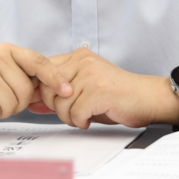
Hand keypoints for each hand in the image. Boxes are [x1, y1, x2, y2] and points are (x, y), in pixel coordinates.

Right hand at [0, 42, 72, 121]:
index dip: (54, 78)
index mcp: (6, 50)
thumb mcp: (1, 70)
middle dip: (16, 103)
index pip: (38, 62)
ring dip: (1, 109)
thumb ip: (24, 75)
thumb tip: (55, 87)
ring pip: (11, 104)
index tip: (66, 91)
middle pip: (25, 91)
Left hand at [30, 48, 176, 128]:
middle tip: (73, 112)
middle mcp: (82, 62)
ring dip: (69, 118)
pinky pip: (75, 114)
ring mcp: (90, 75)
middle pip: (48, 89)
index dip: (44, 92)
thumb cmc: (117, 95)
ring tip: (83, 117)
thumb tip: (32, 102)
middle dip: (56, 108)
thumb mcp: (84, 90)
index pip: (44, 72)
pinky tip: (90, 120)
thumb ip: (58, 94)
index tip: (54, 104)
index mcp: (78, 56)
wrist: (146, 98)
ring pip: (61, 104)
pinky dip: (81, 122)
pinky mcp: (98, 91)